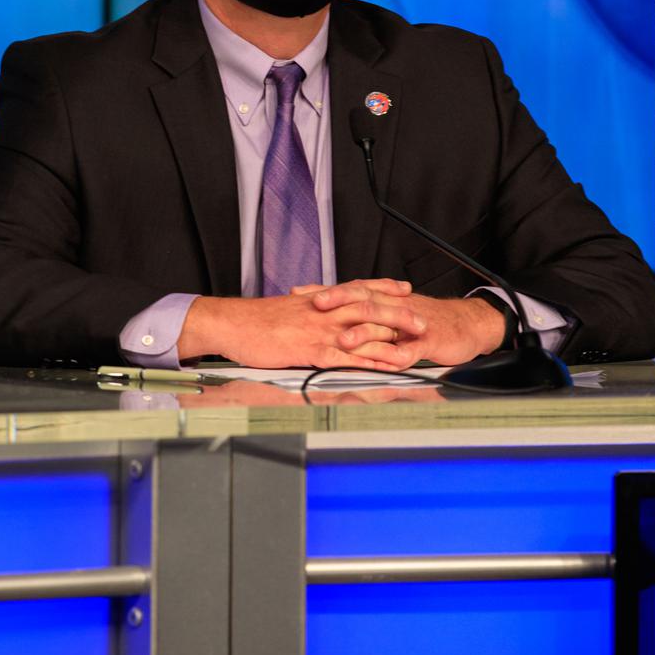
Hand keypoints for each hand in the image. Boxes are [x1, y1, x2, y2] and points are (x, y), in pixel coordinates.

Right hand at [178, 279, 426, 369]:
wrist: (232, 324)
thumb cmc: (255, 319)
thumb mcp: (286, 308)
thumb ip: (307, 309)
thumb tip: (318, 310)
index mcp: (318, 299)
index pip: (358, 288)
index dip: (383, 287)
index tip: (404, 288)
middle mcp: (324, 311)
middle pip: (370, 307)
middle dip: (399, 313)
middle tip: (422, 319)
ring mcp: (320, 330)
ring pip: (365, 331)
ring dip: (394, 338)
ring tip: (416, 343)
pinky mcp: (313, 351)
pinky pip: (350, 357)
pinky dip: (373, 361)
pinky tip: (388, 366)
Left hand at [311, 284, 506, 367]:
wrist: (466, 324)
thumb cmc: (424, 320)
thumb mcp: (392, 311)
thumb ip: (364, 312)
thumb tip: (329, 313)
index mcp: (384, 299)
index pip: (350, 289)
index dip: (325, 290)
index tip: (299, 292)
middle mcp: (394, 306)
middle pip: (363, 298)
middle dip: (338, 301)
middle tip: (315, 306)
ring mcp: (411, 324)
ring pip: (384, 323)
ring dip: (363, 332)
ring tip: (342, 340)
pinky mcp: (428, 341)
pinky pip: (412, 349)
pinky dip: (399, 356)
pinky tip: (387, 362)